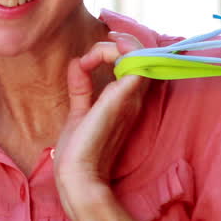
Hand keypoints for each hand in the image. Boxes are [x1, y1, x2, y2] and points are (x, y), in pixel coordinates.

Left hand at [54, 32, 146, 203]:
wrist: (77, 179)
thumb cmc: (79, 152)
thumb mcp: (79, 112)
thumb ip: (81, 88)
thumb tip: (78, 62)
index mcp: (125, 100)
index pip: (136, 62)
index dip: (114, 49)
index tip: (88, 59)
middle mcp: (132, 99)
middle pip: (143, 53)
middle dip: (121, 41)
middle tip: (97, 50)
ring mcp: (128, 100)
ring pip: (140, 55)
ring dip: (117, 45)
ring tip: (95, 54)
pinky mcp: (118, 103)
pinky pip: (132, 69)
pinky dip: (114, 55)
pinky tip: (91, 60)